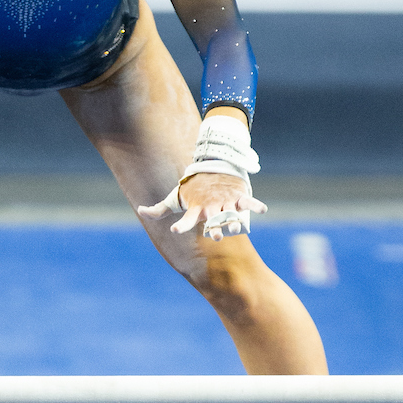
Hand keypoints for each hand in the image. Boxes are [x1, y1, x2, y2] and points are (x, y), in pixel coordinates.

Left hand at [138, 173, 266, 241]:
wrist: (211, 166)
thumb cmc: (191, 188)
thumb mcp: (174, 197)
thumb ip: (158, 209)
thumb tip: (139, 211)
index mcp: (195, 209)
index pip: (186, 219)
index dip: (181, 225)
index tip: (174, 230)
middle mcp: (210, 206)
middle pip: (213, 219)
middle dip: (215, 227)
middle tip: (217, 236)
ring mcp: (225, 200)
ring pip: (230, 212)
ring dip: (234, 219)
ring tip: (237, 228)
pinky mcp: (238, 195)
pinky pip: (248, 201)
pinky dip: (256, 205)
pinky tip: (263, 210)